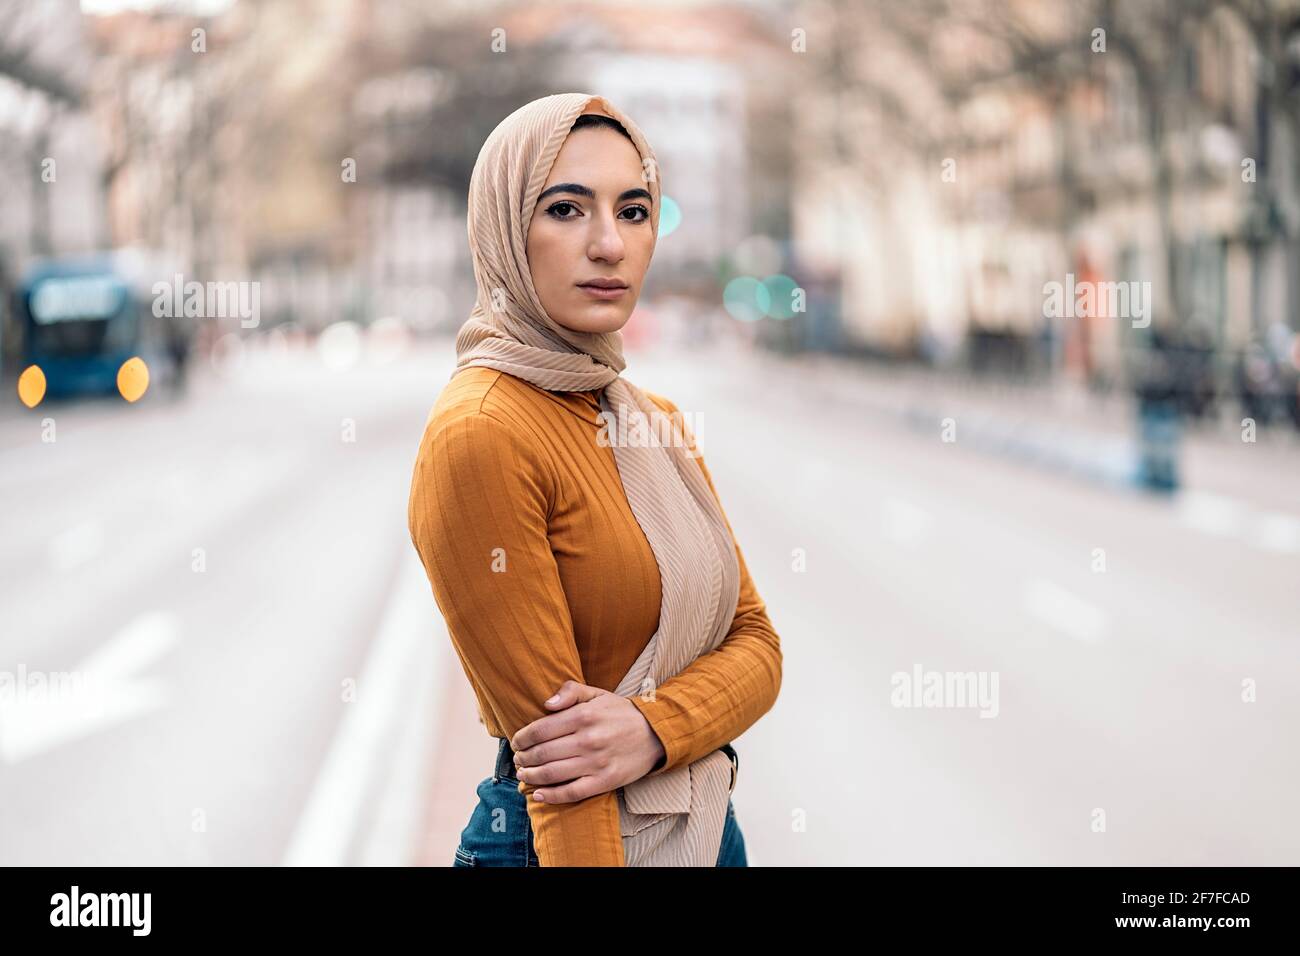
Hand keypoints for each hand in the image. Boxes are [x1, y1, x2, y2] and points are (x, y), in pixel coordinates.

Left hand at [509, 680, 665, 803]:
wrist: (656, 734)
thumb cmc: (621, 713)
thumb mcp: (597, 694)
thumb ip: (570, 691)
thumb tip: (546, 704)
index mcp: (584, 716)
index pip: (540, 729)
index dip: (522, 738)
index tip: (516, 742)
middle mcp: (588, 739)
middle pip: (542, 753)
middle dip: (523, 758)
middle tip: (518, 760)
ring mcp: (596, 763)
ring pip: (552, 773)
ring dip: (531, 776)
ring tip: (524, 774)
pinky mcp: (605, 781)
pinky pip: (572, 792)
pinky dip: (551, 796)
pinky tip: (538, 794)